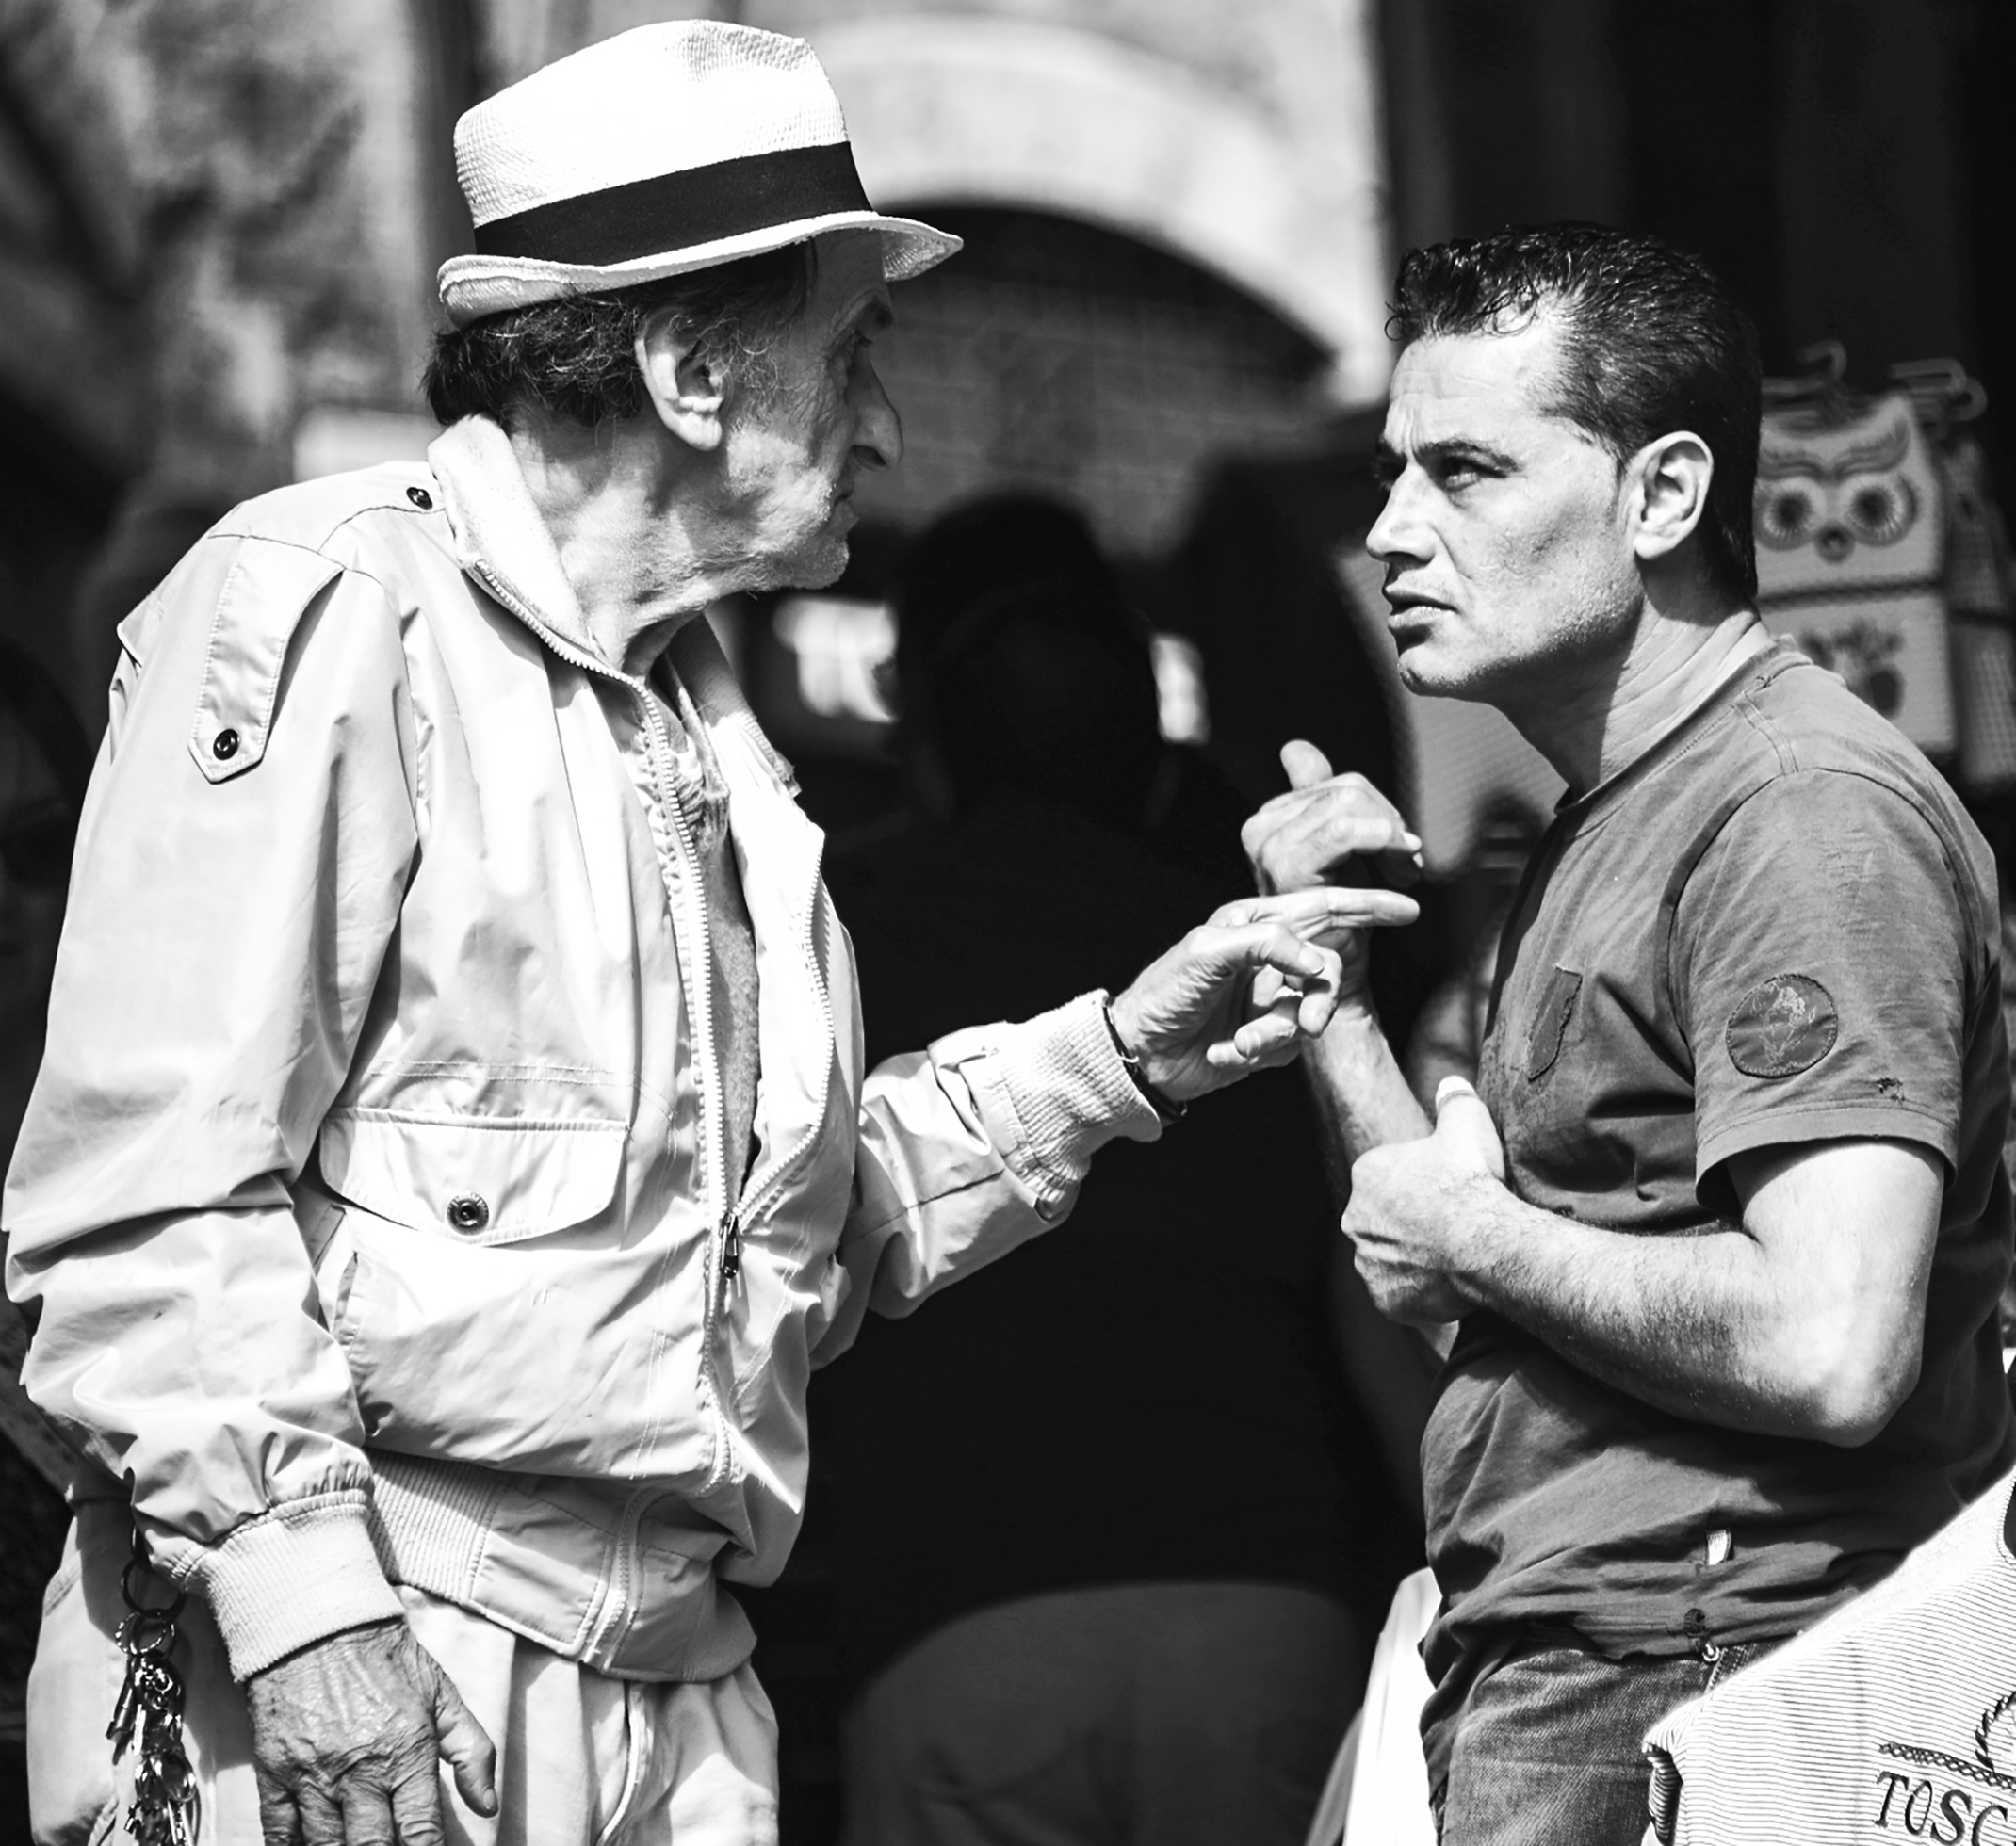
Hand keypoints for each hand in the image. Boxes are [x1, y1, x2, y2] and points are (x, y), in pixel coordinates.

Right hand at [247, 1619, 496, 1843]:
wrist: (319, 1625)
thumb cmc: (387, 1660)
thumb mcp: (442, 1695)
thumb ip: (471, 1751)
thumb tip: (488, 1805)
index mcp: (406, 1752)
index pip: (420, 1831)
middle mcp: (359, 1771)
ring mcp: (313, 1776)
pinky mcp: (274, 1774)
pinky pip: (279, 1833)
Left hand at [1109, 886, 1417, 1102]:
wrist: (1141, 1055)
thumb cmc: (1165, 992)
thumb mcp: (1208, 952)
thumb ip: (1266, 944)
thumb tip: (1317, 962)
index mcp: (1256, 924)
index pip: (1322, 908)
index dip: (1366, 905)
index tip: (1407, 908)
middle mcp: (1269, 958)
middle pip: (1328, 971)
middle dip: (1321, 1000)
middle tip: (1309, 1025)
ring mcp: (1271, 999)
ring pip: (1312, 1013)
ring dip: (1278, 1034)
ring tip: (1243, 1044)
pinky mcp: (1269, 1037)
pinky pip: (1291, 1045)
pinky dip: (1262, 1051)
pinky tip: (1228, 1052)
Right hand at [1241, 743, 1421, 1010]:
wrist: (1329, 985)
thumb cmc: (1335, 925)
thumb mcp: (1332, 853)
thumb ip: (1315, 798)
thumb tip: (1294, 748)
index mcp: (1268, 820)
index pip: (1339, 783)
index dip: (1381, 813)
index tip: (1398, 850)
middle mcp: (1260, 829)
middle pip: (1349, 789)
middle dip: (1390, 824)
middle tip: (1407, 864)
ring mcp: (1271, 848)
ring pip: (1352, 805)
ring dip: (1392, 838)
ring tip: (1404, 874)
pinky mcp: (1289, 869)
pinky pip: (1349, 831)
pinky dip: (1388, 849)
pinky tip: (1404, 883)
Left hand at [1342, 1076, 1506, 1325]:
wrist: (1483, 1241)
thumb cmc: (1470, 1182)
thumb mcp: (1466, 1123)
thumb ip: (1454, 1100)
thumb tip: (1452, 1084)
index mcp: (1367, 1175)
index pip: (1390, 1178)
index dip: (1423, 1184)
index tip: (1449, 1190)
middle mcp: (1355, 1219)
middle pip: (1386, 1219)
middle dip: (1412, 1222)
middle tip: (1451, 1225)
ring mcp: (1368, 1264)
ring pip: (1390, 1259)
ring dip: (1413, 1259)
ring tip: (1452, 1256)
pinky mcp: (1385, 1300)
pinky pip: (1401, 1295)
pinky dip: (1419, 1293)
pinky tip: (1447, 1283)